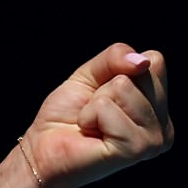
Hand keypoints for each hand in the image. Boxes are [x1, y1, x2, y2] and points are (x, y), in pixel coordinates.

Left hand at [21, 42, 173, 187]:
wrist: (45, 146)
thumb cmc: (68, 113)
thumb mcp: (89, 74)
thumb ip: (115, 58)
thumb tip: (142, 60)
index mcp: (157, 106)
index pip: (154, 60)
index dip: (117, 67)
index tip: (102, 90)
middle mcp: (163, 125)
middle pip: (141, 72)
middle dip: (105, 85)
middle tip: (94, 110)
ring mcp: (154, 140)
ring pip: (123, 87)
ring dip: (95, 102)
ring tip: (93, 122)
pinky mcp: (135, 150)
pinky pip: (106, 108)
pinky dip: (89, 115)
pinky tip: (91, 132)